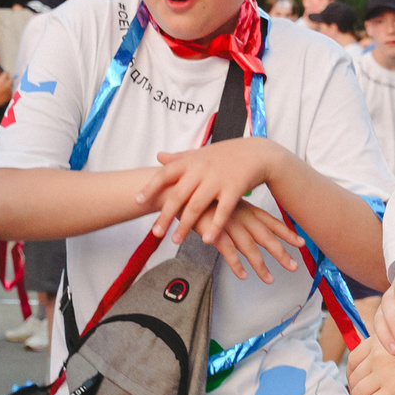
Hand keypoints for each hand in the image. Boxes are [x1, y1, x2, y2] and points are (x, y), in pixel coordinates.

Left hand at [137, 137, 287, 259]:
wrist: (258, 153)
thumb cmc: (226, 155)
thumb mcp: (201, 153)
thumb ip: (179, 157)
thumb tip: (158, 156)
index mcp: (191, 161)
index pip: (165, 174)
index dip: (150, 187)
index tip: (137, 201)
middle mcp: (202, 169)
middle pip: (179, 195)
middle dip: (166, 215)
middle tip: (156, 233)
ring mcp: (218, 179)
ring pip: (197, 206)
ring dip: (186, 225)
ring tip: (175, 241)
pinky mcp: (235, 189)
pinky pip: (223, 212)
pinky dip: (215, 227)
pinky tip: (206, 240)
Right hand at [204, 201, 304, 281]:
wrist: (181, 191)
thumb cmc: (202, 197)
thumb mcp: (225, 201)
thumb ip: (237, 212)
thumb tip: (246, 223)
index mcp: (246, 209)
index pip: (271, 222)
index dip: (286, 233)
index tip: (301, 242)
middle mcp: (242, 217)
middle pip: (266, 238)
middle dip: (281, 253)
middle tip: (293, 267)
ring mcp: (229, 225)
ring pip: (250, 248)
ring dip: (261, 266)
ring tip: (270, 279)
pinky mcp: (215, 233)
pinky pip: (229, 252)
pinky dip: (236, 265)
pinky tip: (243, 276)